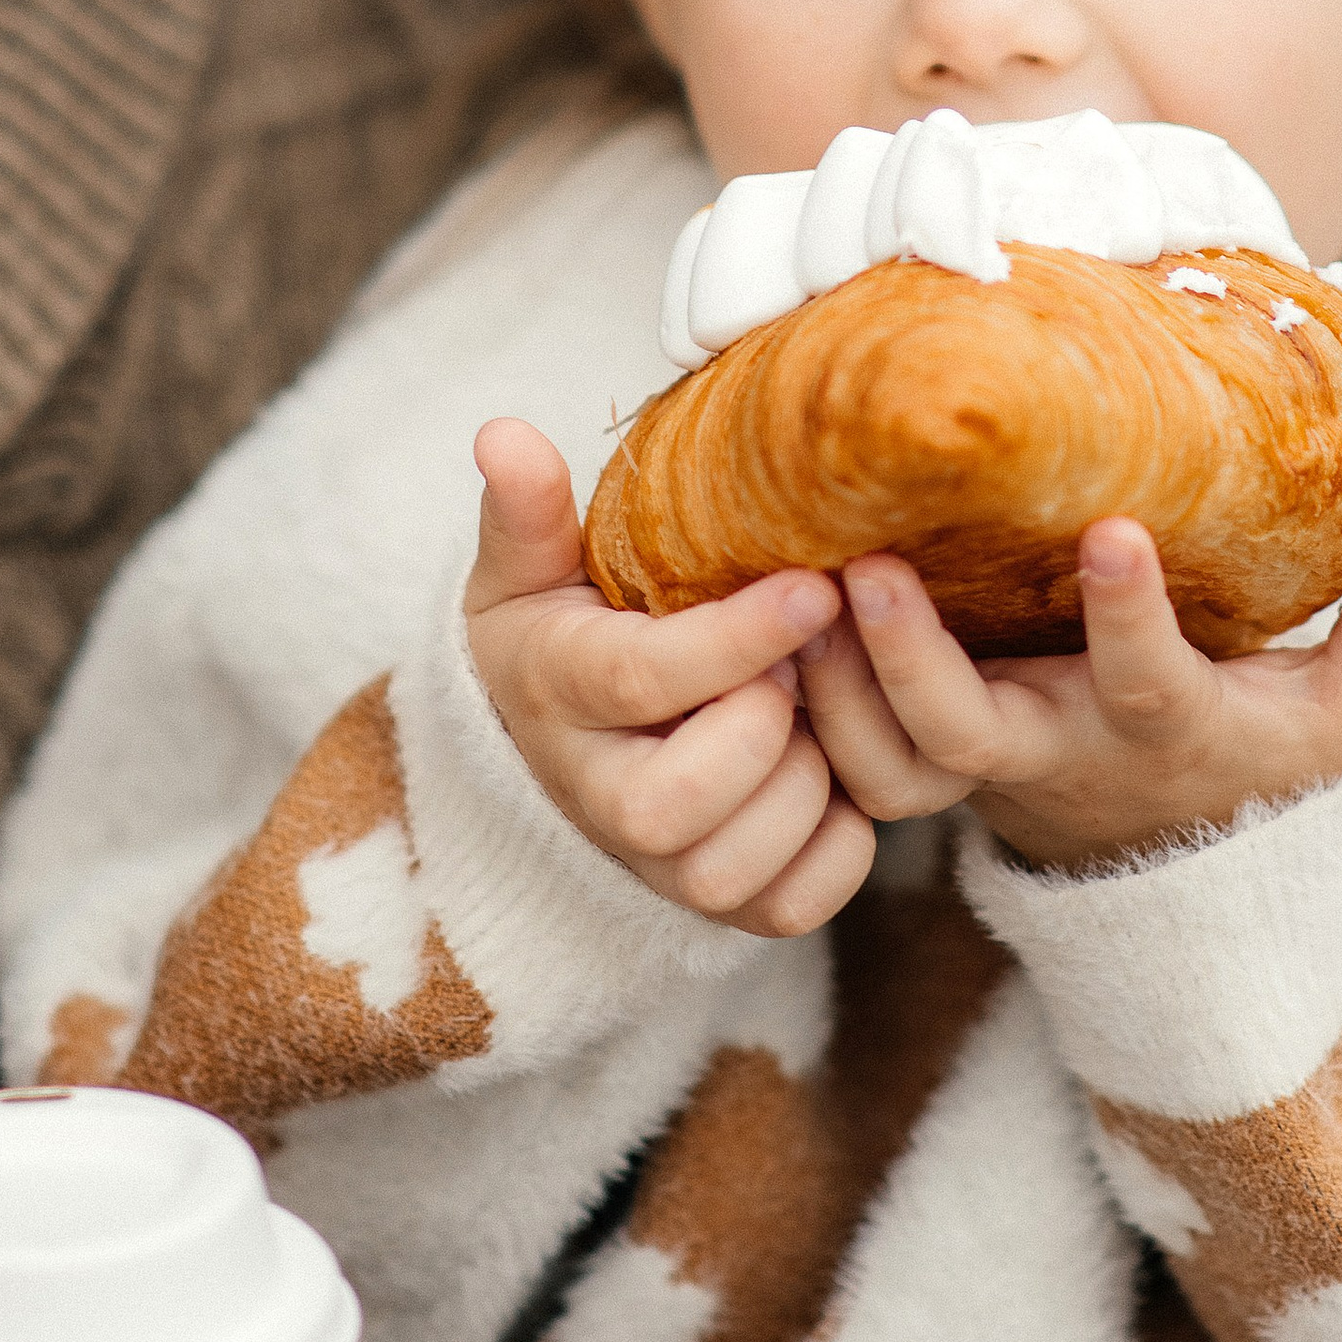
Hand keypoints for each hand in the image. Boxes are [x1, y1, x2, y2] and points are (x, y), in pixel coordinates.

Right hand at [465, 418, 872, 936]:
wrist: (559, 747)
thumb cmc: (563, 632)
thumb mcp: (530, 567)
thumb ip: (526, 508)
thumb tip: (503, 432)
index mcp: (557, 695)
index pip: (640, 681)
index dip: (735, 639)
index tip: (812, 584)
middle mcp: (598, 797)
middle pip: (674, 801)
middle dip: (761, 726)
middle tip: (800, 660)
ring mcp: (659, 866)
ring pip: (734, 866)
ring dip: (803, 786)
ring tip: (812, 713)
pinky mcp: (721, 909)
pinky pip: (795, 907)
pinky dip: (838, 849)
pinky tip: (834, 776)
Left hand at [797, 472, 1341, 869]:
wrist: (1187, 868)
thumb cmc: (1271, 757)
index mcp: (1164, 730)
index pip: (1144, 678)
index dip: (1128, 614)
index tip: (1114, 528)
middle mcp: (1059, 752)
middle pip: (963, 734)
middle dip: (910, 661)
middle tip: (869, 571)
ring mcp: (986, 768)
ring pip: (888, 757)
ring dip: (836, 681)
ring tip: (803, 585)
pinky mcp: (935, 765)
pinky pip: (855, 761)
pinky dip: (809, 704)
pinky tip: (778, 611)